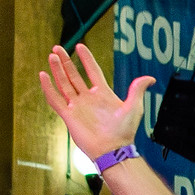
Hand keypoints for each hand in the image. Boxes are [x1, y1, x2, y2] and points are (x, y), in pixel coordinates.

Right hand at [40, 44, 148, 159]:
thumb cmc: (125, 130)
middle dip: (66, 61)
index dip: (86, 59)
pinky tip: (43, 76)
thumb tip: (151, 78)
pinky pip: (55, 99)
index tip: (80, 46)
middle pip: (74, 75)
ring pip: (63, 84)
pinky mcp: (68, 115)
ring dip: (57, 70)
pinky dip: (48, 88)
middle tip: (57, 47)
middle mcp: (88, 97)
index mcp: (103, 93)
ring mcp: (77, 106)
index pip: (92, 71)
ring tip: (51, 56)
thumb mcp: (134, 107)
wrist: (112, 149)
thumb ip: (137, 90)